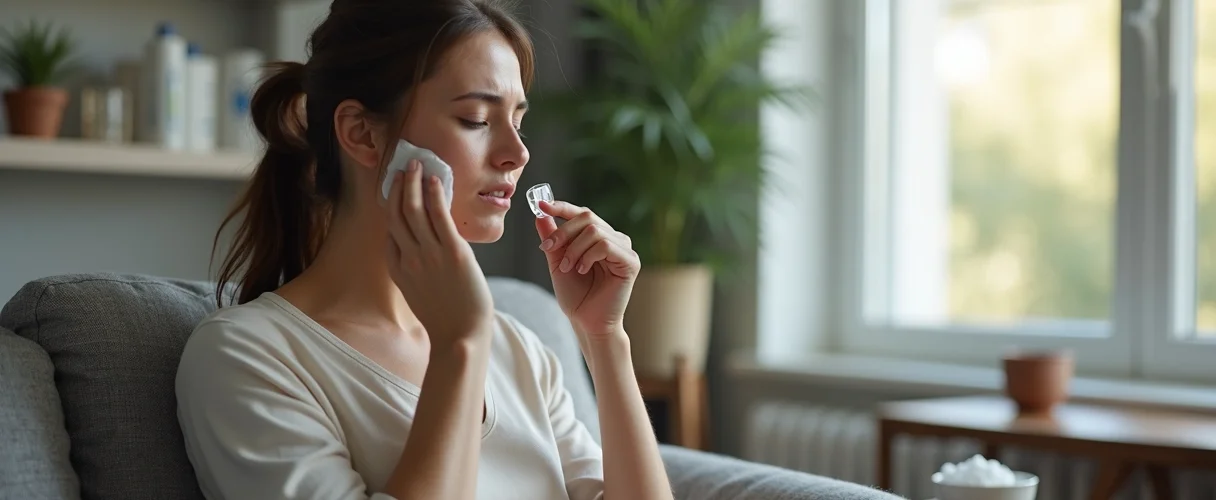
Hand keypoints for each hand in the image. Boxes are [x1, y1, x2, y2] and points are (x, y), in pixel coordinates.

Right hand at [386, 159, 494, 344]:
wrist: (460, 336)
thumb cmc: (446, 317)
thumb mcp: (418, 293)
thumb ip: (413, 270)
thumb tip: (418, 251)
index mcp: (398, 268)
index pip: (390, 229)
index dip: (392, 204)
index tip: (396, 187)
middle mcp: (409, 258)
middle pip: (397, 214)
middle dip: (399, 187)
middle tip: (403, 167)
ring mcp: (429, 255)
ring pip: (414, 210)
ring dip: (414, 183)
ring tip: (416, 165)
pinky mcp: (453, 253)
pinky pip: (439, 216)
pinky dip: (435, 194)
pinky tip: (435, 180)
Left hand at [535, 200, 640, 337]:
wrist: (587, 322)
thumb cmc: (576, 295)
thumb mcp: (557, 262)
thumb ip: (552, 238)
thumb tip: (541, 213)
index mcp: (599, 236)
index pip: (582, 213)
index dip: (562, 207)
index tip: (541, 205)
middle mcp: (614, 238)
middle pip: (587, 217)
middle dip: (563, 232)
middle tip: (548, 248)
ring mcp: (624, 249)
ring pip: (595, 230)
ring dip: (574, 248)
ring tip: (569, 267)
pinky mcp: (631, 261)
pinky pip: (605, 245)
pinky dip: (588, 256)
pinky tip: (582, 269)